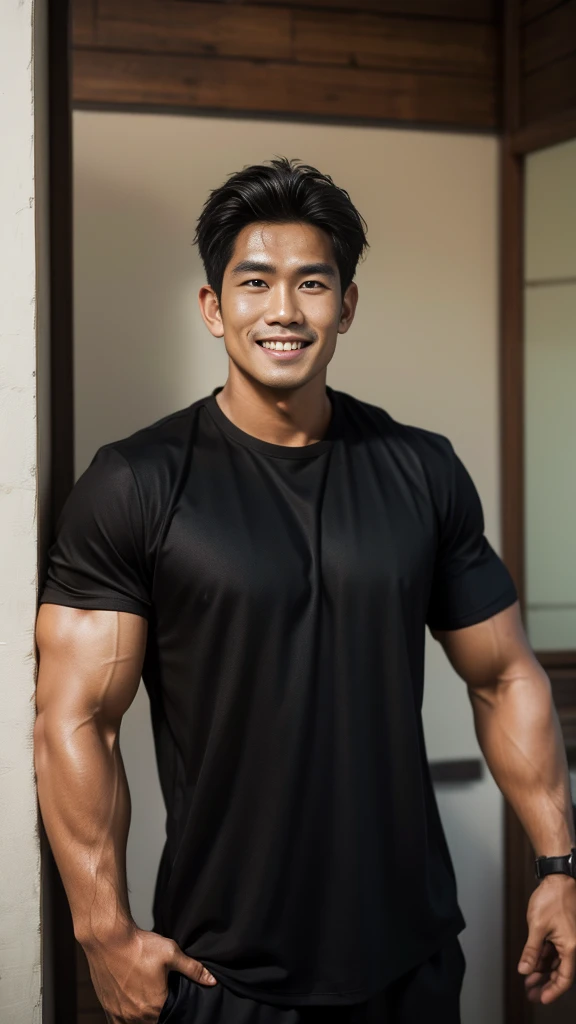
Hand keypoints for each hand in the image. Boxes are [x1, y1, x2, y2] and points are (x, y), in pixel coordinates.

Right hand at [81, 921, 217, 1022]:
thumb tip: (211, 980)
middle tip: (159, 996)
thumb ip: (193, 969)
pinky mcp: (107, 1008)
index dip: (173, 1011)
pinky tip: (130, 1005)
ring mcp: (119, 1014)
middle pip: (153, 1022)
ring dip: (141, 1016)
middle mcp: (136, 1016)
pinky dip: (125, 1018)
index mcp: (154, 1006)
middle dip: (158, 1013)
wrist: (108, 939)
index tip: (171, 1000)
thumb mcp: (171, 953)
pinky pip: (118, 1023)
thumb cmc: (138, 946)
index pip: (170, 1019)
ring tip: (145, 999)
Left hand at [518, 874, 575, 1003]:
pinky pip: (553, 952)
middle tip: (531, 994)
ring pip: (556, 963)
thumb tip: (524, 970)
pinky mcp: (562, 933)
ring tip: (528, 982)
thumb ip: (531, 951)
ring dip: (542, 972)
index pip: (565, 978)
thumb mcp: (537, 927)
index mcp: (570, 947)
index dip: (553, 991)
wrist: (558, 879)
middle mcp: (572, 946)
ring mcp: (567, 939)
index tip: (541, 998)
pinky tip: (532, 965)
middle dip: (545, 984)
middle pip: (560, 972)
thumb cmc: (551, 899)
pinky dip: (543, 959)